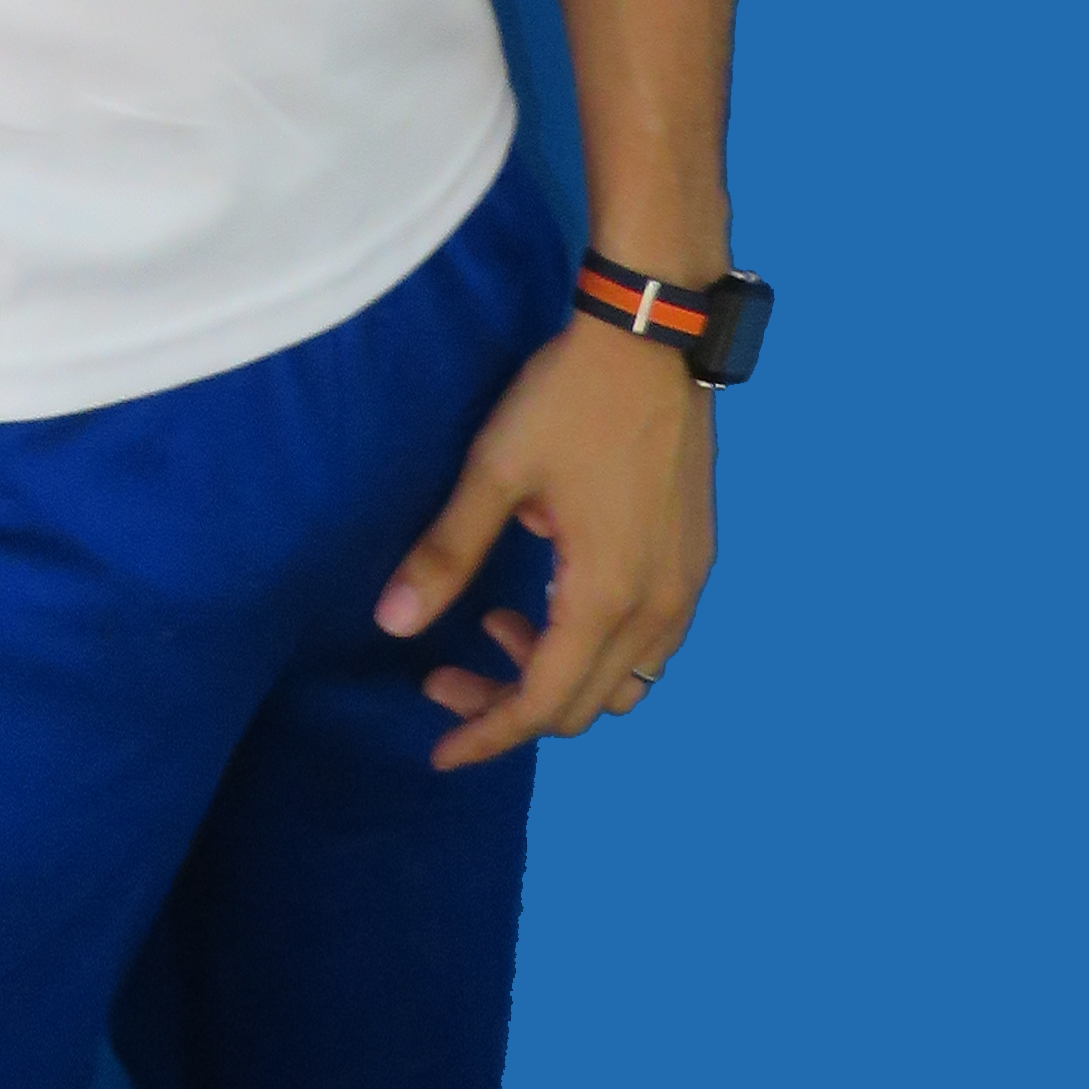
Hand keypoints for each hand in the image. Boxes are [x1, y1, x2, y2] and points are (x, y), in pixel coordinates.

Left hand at [374, 316, 715, 763]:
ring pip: (623, 681)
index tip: (438, 751)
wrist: (652, 337)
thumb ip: (447, 554)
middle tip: (446, 675)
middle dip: (510, 707)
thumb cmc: (569, 400)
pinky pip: (650, 645)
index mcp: (607, 596)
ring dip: (558, 676)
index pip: (543, 703)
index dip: (487, 734)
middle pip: (582, 704)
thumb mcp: (496, 472)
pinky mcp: (696, 560)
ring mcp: (686, 587)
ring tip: (497, 625)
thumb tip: (392, 625)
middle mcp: (659, 609)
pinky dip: (598, 648)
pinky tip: (554, 595)